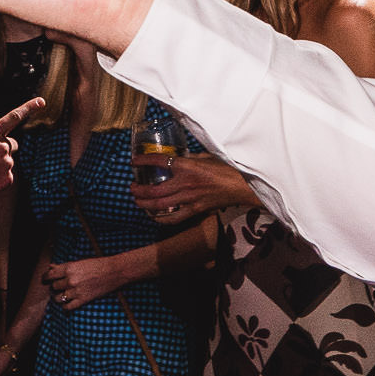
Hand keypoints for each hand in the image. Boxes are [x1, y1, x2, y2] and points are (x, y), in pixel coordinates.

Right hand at [0, 95, 45, 203]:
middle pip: (12, 144)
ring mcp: (6, 162)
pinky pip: (7, 175)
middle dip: (4, 150)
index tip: (41, 102)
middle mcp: (2, 146)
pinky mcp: (8, 178)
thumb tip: (1, 146)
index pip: (13, 117)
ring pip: (8, 161)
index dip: (29, 108)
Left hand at [42, 251, 133, 311]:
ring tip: (62, 295)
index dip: (45, 278)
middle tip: (58, 285)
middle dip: (55, 286)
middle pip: (54, 286)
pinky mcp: (83, 300)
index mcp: (69, 268)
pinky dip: (65, 306)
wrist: (114, 271)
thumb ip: (64, 266)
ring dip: (58, 297)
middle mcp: (70, 280)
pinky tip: (66, 303)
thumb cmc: (98, 264)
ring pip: (58, 298)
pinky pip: (67, 307)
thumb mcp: (79, 263)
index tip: (45, 279)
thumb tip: (51, 267)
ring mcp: (76, 291)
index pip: (50, 275)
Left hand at [132, 154, 257, 224]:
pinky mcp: (196, 210)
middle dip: (139, 190)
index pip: (160, 161)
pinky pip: (175, 218)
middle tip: (131, 188)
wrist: (242, 186)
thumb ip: (190, 157)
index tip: (134, 161)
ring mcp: (189, 199)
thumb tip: (178, 157)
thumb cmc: (227, 168)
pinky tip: (155, 217)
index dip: (144, 161)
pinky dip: (162, 219)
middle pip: (154, 190)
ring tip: (138, 201)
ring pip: (160, 206)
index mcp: (188, 166)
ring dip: (145, 205)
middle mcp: (185, 183)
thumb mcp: (207, 156)